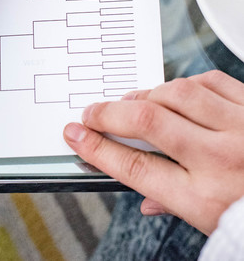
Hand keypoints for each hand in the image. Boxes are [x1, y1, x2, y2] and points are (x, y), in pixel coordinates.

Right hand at [63, 70, 243, 234]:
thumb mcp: (214, 222)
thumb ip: (173, 204)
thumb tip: (141, 197)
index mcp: (209, 199)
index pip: (136, 168)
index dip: (97, 148)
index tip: (76, 135)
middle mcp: (224, 160)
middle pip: (147, 121)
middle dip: (107, 113)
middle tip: (91, 113)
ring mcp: (243, 128)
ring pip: (176, 93)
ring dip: (145, 94)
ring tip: (132, 102)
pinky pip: (210, 81)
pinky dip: (184, 85)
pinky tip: (175, 93)